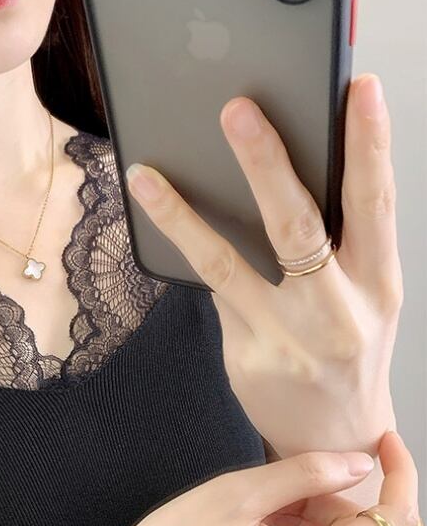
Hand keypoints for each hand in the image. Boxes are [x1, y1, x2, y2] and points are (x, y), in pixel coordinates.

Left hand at [124, 73, 400, 460]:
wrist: (332, 436)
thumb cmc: (347, 353)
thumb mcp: (364, 298)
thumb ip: (338, 246)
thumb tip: (281, 175)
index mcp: (378, 285)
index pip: (377, 203)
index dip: (371, 144)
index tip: (360, 88)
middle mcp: (337, 311)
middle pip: (298, 225)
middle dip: (266, 163)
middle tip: (236, 111)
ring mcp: (287, 338)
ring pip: (228, 261)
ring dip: (183, 213)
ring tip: (147, 175)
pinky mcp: (248, 355)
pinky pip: (210, 293)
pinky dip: (185, 250)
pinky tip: (158, 217)